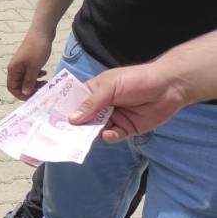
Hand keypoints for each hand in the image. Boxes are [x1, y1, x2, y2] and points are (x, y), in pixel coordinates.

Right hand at [6, 32, 52, 99]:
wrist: (42, 32)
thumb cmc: (37, 49)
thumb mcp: (34, 68)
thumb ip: (29, 81)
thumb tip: (25, 93)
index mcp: (13, 70)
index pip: (12, 88)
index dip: (20, 95)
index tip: (33, 97)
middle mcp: (15, 68)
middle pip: (19, 84)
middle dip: (29, 89)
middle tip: (42, 90)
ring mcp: (21, 64)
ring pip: (26, 79)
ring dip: (34, 83)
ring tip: (45, 82)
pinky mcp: (28, 60)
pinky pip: (30, 72)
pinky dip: (36, 75)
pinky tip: (44, 73)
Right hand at [70, 62, 188, 143]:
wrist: (170, 86)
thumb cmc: (137, 79)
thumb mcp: (110, 86)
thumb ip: (91, 103)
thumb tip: (72, 119)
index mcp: (93, 92)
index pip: (73, 102)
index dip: (61, 111)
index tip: (48, 121)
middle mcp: (100, 107)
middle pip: (81, 120)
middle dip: (73, 127)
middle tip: (61, 136)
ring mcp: (112, 118)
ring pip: (94, 130)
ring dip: (89, 134)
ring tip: (82, 138)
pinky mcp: (125, 129)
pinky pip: (112, 136)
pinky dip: (108, 136)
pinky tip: (109, 133)